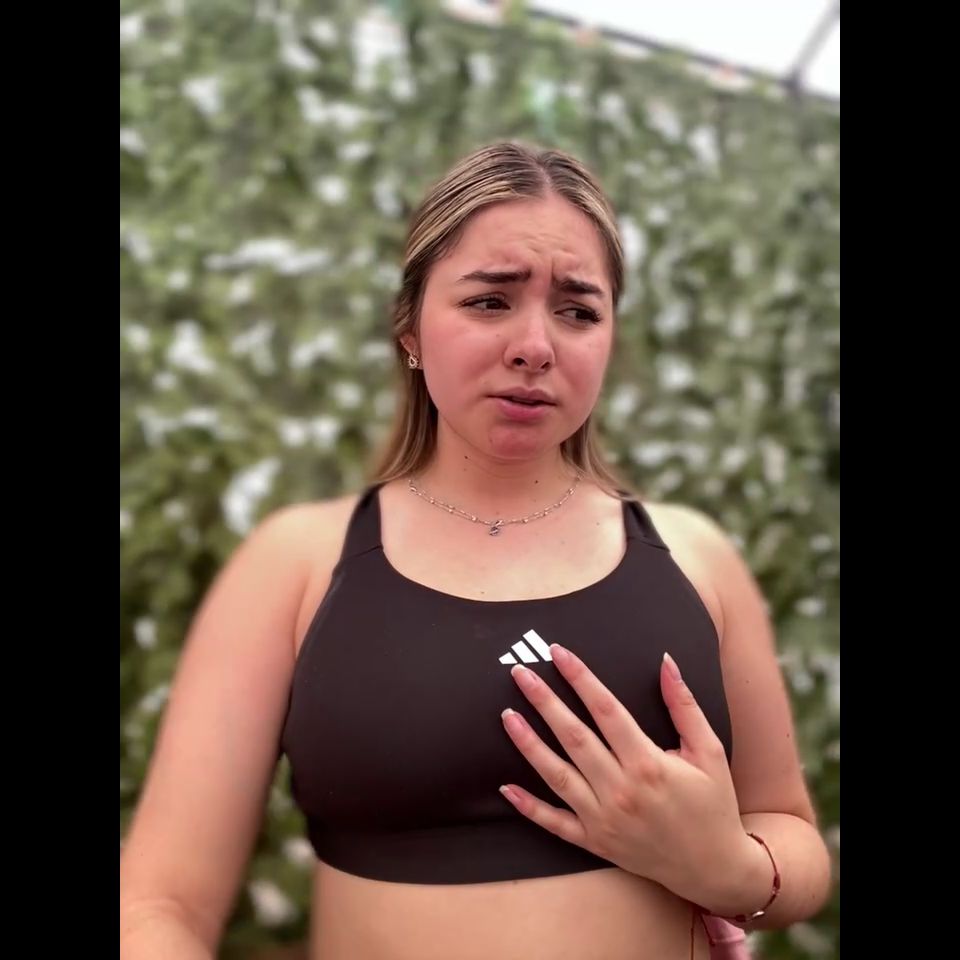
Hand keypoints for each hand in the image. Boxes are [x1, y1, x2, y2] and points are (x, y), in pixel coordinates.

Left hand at [498, 644, 752, 908]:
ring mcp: (604, 819)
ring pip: (557, 776)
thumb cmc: (714, 805)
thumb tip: (665, 661)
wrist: (715, 868)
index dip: (580, 678)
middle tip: (520, 673)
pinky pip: (555, 823)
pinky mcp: (595, 842)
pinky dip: (529, 807)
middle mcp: (622, 791)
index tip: (558, 653)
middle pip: (574, 737)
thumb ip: (684, 706)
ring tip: (507, 715)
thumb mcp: (710, 751)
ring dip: (529, 744)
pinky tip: (505, 787)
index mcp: (648, 764)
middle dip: (545, 701)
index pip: (606, 709)